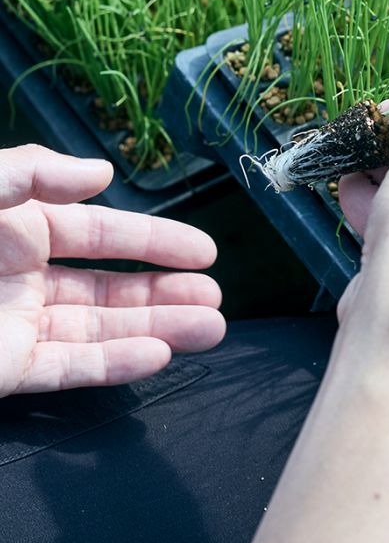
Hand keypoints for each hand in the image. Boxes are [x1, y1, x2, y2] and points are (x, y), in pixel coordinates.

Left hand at [0, 145, 224, 396]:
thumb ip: (33, 170)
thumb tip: (102, 171)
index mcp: (19, 230)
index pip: (101, 235)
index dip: (156, 241)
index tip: (205, 251)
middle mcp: (25, 279)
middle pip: (110, 288)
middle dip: (166, 292)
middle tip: (214, 298)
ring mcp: (18, 328)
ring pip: (100, 331)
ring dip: (157, 329)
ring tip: (210, 329)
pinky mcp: (6, 371)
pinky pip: (69, 369)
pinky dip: (115, 364)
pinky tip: (158, 355)